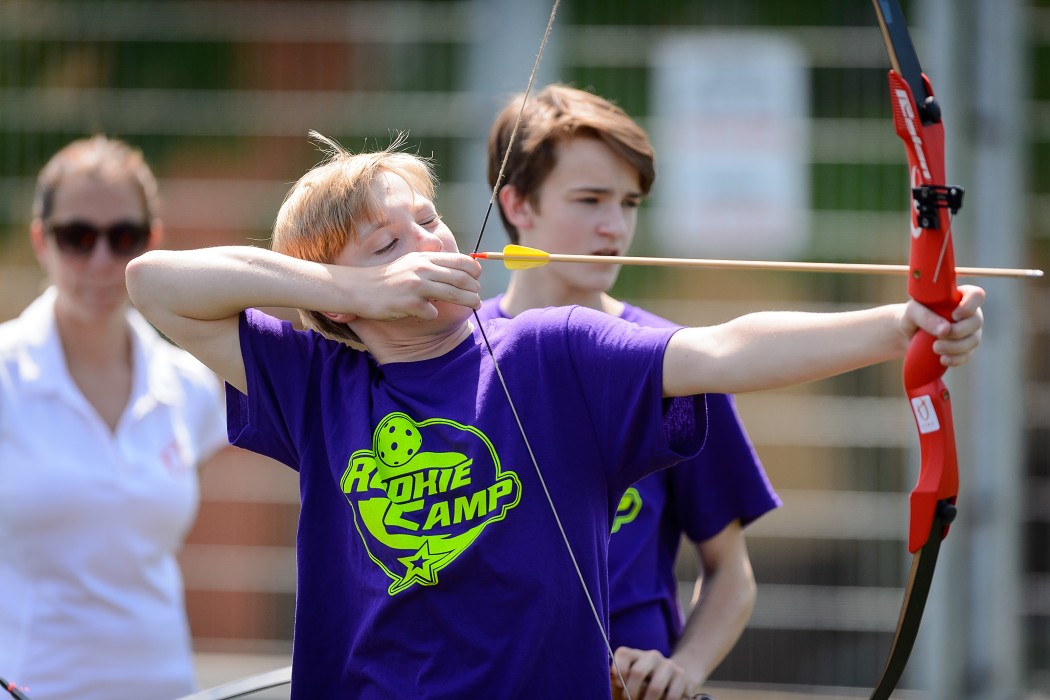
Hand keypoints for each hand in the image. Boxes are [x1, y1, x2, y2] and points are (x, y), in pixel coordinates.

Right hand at [332, 251, 481, 321]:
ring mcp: (416, 285)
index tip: (477, 279)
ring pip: (453, 293)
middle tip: (479, 298)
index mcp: (425, 258)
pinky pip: (432, 312)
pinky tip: (426, 313)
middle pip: (461, 278)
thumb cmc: (388, 279)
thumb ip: (431, 266)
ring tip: (475, 306)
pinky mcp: (409, 303)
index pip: (460, 261)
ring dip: (468, 301)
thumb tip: (457, 272)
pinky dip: (433, 314)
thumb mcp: (411, 264)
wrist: (359, 288)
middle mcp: (423, 269)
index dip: (474, 271)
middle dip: (475, 289)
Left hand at [610, 647, 702, 699]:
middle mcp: (652, 656)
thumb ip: (619, 681)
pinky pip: (672, 695)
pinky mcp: (682, 677)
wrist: (674, 681)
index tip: (617, 684)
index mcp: (636, 654)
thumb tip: (616, 681)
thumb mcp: (629, 681)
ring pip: (655, 687)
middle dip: (631, 693)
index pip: (623, 654)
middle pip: (638, 672)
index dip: (618, 670)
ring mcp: (669, 665)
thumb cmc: (644, 685)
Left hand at [900, 284, 984, 366]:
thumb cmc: (911, 316)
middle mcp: (969, 314)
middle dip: (958, 331)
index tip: (954, 315)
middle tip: (939, 336)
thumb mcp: (912, 312)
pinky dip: (956, 359)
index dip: (970, 305)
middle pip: (976, 321)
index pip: (976, 295)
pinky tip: (943, 360)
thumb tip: (945, 330)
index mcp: (959, 298)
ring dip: (956, 347)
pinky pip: (967, 355)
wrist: (906, 334)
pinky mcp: (964, 349)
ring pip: (974, 340)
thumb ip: (926, 316)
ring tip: (935, 348)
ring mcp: (969, 332)